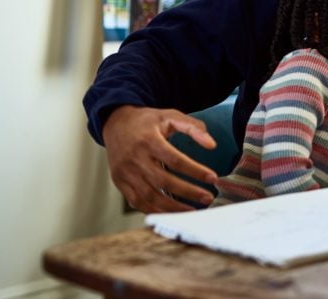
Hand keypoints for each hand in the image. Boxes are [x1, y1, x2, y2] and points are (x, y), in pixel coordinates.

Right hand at [102, 105, 218, 212]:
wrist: (115, 123)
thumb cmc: (146, 121)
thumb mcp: (170, 115)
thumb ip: (192, 127)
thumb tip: (212, 144)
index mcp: (148, 140)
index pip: (175, 159)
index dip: (195, 170)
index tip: (212, 178)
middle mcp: (135, 158)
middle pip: (163, 181)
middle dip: (188, 192)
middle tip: (207, 197)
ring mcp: (125, 172)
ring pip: (150, 196)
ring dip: (172, 207)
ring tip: (192, 210)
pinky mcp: (120, 182)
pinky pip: (137, 202)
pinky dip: (154, 210)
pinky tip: (170, 212)